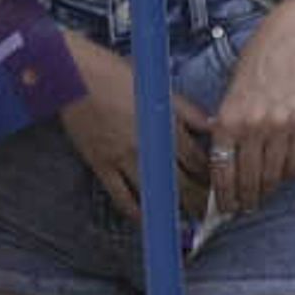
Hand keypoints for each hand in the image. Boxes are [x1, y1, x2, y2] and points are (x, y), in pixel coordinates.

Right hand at [56, 38, 210, 220]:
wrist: (77, 76)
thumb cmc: (118, 75)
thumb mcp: (160, 89)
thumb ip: (188, 112)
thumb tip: (212, 125)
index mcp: (167, 125)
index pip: (198, 160)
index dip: (211, 176)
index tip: (217, 185)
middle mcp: (149, 146)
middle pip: (182, 182)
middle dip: (199, 200)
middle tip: (208, 211)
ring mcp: (125, 158)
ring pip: (156, 193)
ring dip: (173, 209)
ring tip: (186, 219)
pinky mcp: (102, 165)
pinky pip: (121, 196)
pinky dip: (136, 211)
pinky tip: (147, 218)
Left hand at [204, 7, 294, 212]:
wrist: (290, 43)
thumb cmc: (255, 68)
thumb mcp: (229, 98)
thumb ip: (226, 130)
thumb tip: (225, 168)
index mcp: (228, 120)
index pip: (223, 171)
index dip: (224, 196)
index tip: (225, 208)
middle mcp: (254, 126)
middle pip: (249, 178)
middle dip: (246, 198)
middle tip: (246, 207)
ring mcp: (282, 126)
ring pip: (274, 175)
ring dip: (268, 189)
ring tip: (264, 194)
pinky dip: (290, 173)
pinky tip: (284, 173)